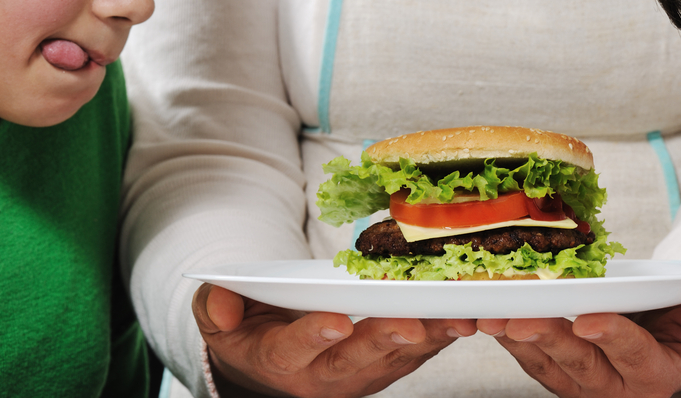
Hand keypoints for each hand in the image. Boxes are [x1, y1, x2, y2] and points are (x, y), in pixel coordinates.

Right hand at [193, 283, 476, 397]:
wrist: (272, 358)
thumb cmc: (249, 328)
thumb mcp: (220, 318)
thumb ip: (216, 307)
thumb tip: (223, 305)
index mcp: (278, 360)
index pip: (294, 351)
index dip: (313, 336)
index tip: (335, 322)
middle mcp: (322, 376)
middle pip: (355, 361)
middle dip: (384, 341)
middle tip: (410, 323)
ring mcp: (359, 376)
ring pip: (395, 359)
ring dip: (426, 339)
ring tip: (455, 318)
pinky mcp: (387, 367)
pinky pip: (417, 354)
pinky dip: (440, 335)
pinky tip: (464, 315)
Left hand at [476, 288, 680, 396]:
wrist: (673, 338)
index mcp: (656, 375)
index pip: (634, 353)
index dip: (612, 335)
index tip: (588, 319)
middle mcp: (616, 388)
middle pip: (579, 363)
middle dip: (548, 339)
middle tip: (521, 318)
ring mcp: (583, 385)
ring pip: (547, 365)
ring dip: (517, 340)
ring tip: (492, 316)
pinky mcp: (559, 375)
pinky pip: (530, 360)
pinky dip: (509, 337)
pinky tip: (490, 315)